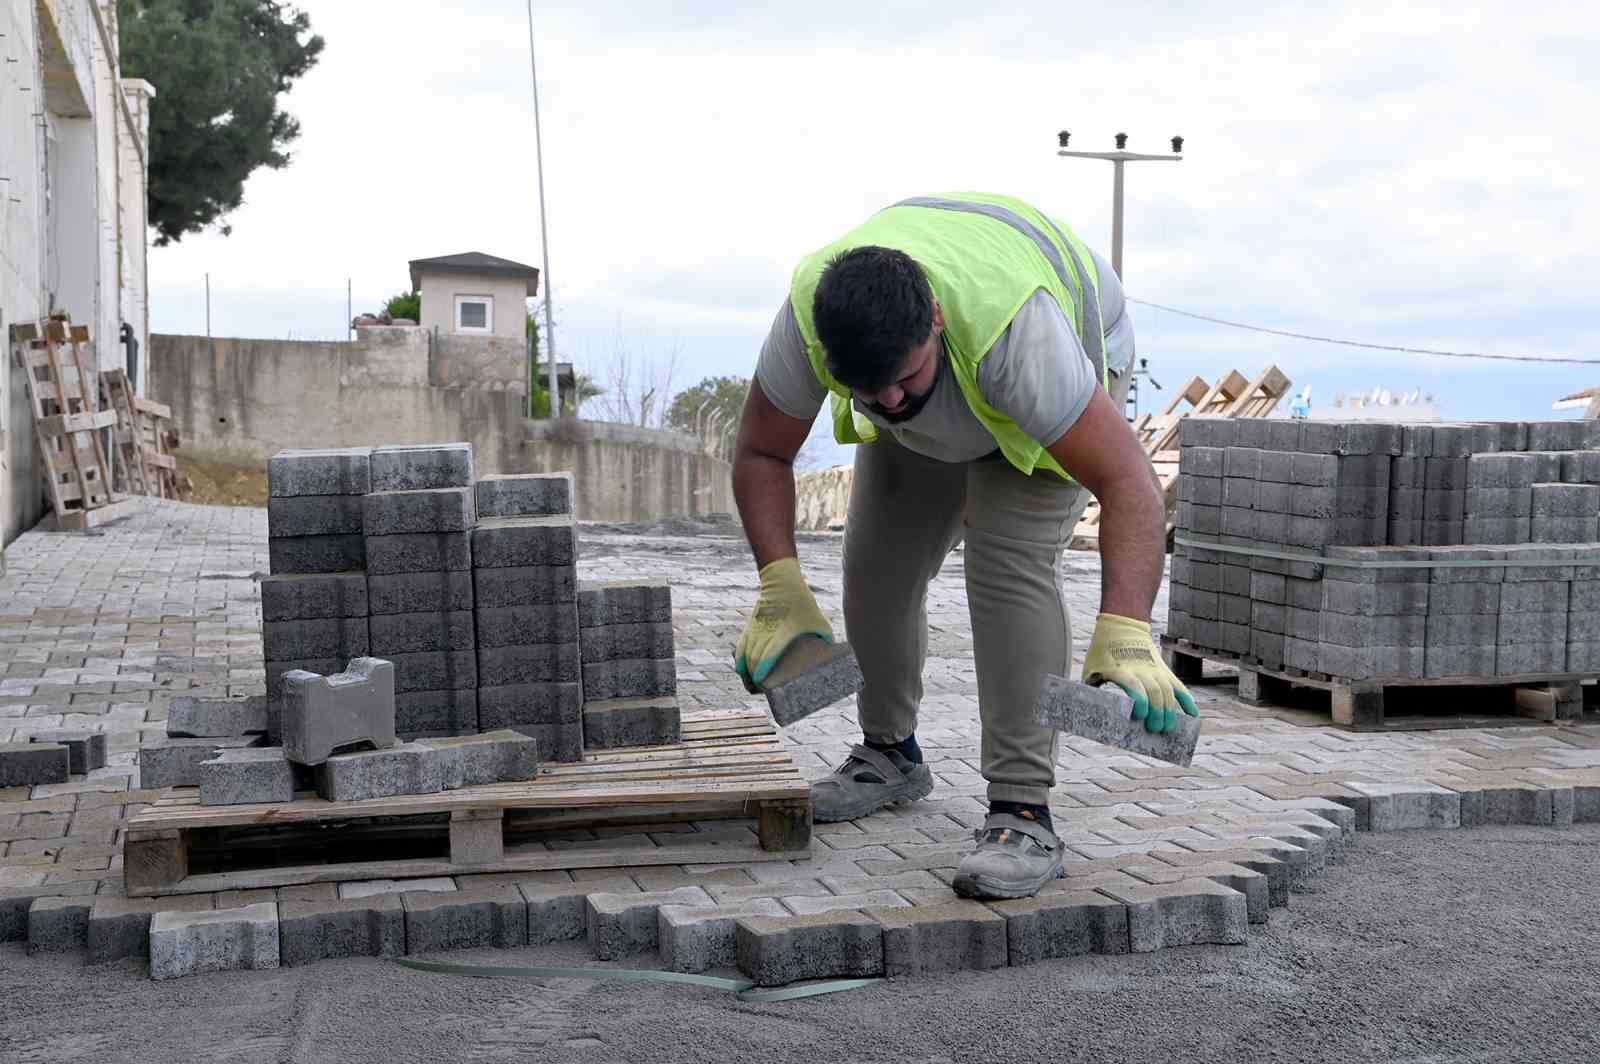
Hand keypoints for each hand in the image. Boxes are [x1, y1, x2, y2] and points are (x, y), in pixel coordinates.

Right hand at [733, 557, 833, 691]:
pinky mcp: (750, 627)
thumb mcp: (818, 620)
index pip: (767, 654)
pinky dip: (739, 661)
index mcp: (782, 632)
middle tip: (764, 691)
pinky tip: (741, 671)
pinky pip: (740, 647)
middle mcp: (765, 632)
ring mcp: (755, 630)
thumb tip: (831, 656)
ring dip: (747, 672)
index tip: (762, 683)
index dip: (762, 671)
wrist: (781, 583)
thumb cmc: (802, 603)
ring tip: (754, 686)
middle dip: (755, 678)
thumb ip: (825, 637)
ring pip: (745, 655)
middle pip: (754, 659)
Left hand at [1082, 613, 1198, 733]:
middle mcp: (1142, 670)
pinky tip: (1192, 715)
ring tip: (1168, 728)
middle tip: (1154, 730)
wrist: (1122, 626)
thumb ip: (1093, 688)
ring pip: (1168, 691)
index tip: (1139, 716)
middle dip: (1157, 713)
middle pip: (1155, 693)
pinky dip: (1187, 700)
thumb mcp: (1091, 667)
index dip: (1140, 702)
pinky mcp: (1164, 670)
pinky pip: (1178, 686)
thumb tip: (1091, 711)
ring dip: (1170, 712)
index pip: (1134, 686)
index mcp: (1122, 669)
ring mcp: (1155, 669)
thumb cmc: (1103, 651)